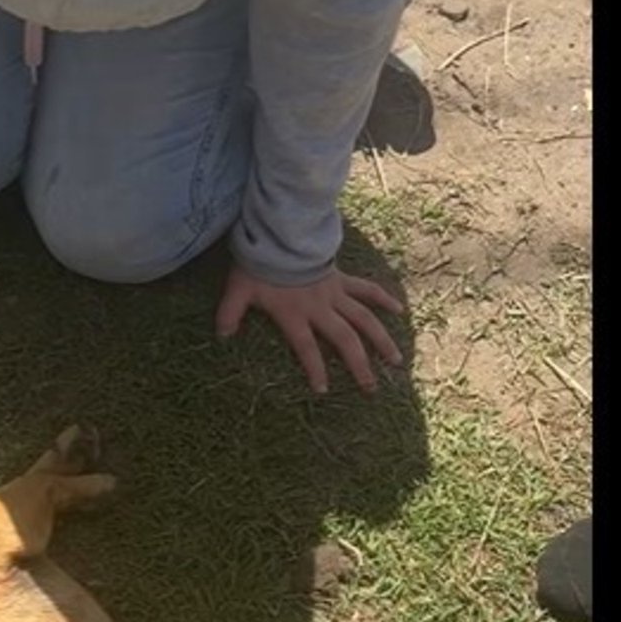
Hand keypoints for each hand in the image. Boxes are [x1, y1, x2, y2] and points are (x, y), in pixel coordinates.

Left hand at [215, 265, 403, 393]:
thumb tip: (220, 336)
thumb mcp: (238, 289)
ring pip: (364, 319)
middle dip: (359, 365)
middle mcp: (320, 307)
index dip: (315, 369)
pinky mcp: (342, 279)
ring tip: (396, 361)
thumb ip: (229, 313)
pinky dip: (383, 299)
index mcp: (295, 314)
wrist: (281, 231)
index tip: (323, 390)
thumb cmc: (259, 263)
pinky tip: (400, 311)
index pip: (307, 348)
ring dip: (381, 340)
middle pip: (345, 339)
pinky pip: (367, 289)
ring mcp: (335, 293)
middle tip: (371, 388)